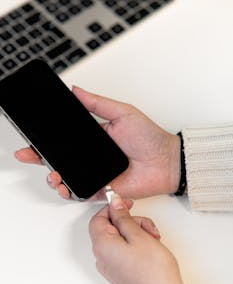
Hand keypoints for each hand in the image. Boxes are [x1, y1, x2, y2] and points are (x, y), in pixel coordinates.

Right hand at [15, 87, 179, 199]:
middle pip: (61, 160)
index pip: (64, 140)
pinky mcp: (102, 189)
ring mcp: (96, 174)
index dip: (47, 141)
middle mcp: (92, 158)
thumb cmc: (149, 137)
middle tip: (28, 155)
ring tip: (52, 174)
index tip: (32, 140)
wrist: (165, 161)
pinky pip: (81, 192)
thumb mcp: (122, 112)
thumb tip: (76, 91)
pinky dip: (69, 192)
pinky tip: (63, 186)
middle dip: (41, 159)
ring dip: (54, 178)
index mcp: (94, 139)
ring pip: (67, 178)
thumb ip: (97, 103)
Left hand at [89, 194, 197, 283]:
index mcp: (101, 245)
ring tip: (153, 240)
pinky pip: (123, 251)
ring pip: (119, 239)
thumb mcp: (138, 235)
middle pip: (110, 228)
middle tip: (147, 227)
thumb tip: (114, 204)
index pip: (98, 218)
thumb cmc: (154, 272)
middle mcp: (101, 257)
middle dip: (130, 223)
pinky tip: (149, 248)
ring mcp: (110, 267)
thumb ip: (123, 216)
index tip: (126, 204)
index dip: (113, 208)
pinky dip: (135, 245)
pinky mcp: (119, 273)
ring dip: (136, 233)